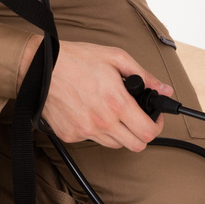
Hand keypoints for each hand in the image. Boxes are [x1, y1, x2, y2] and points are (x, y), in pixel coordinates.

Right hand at [28, 39, 167, 150]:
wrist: (40, 67)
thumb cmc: (76, 59)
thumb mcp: (115, 58)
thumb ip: (144, 75)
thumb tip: (163, 89)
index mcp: (117, 103)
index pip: (148, 132)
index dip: (156, 127)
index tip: (154, 119)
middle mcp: (102, 122)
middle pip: (135, 145)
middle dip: (141, 133)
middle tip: (138, 120)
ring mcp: (85, 131)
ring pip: (114, 144)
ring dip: (119, 133)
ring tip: (111, 113)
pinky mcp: (70, 135)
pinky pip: (91, 140)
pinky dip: (95, 130)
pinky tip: (90, 112)